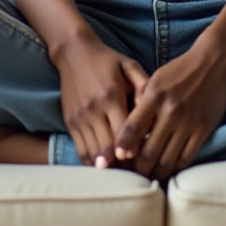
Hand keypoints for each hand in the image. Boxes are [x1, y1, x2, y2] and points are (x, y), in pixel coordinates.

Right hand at [50, 30, 147, 167]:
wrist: (74, 53)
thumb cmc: (108, 61)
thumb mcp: (130, 66)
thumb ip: (145, 87)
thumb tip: (154, 111)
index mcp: (111, 96)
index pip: (124, 131)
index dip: (135, 148)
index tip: (145, 158)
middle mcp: (93, 110)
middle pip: (108, 147)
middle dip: (123, 163)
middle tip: (138, 171)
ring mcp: (79, 118)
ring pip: (93, 153)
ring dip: (108, 166)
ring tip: (123, 172)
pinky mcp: (70, 122)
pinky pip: (81, 150)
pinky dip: (93, 161)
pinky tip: (106, 165)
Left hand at [113, 37, 225, 180]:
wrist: (213, 63)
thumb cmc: (179, 72)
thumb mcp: (155, 81)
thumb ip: (141, 105)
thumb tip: (127, 135)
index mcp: (154, 96)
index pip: (132, 128)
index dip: (121, 147)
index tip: (117, 158)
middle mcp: (170, 111)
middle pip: (148, 151)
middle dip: (137, 169)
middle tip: (130, 176)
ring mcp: (188, 123)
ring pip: (167, 160)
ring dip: (156, 173)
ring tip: (148, 178)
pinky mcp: (203, 129)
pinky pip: (186, 157)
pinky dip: (175, 168)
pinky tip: (168, 170)